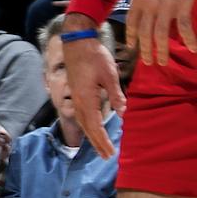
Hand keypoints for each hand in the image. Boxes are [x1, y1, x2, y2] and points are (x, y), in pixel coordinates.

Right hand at [61, 32, 125, 156]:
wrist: (77, 40)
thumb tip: (123, 112)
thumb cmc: (94, 56)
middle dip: (96, 142)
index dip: (102, 140)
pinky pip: (80, 113)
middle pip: (86, 126)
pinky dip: (87, 125)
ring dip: (91, 135)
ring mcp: (75, 95)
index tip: (111, 153)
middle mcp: (78, 99)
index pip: (94, 125)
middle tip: (106, 157)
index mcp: (86, 97)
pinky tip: (91, 127)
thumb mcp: (109, 74)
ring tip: (99, 148)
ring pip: (82, 120)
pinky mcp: (75, 90)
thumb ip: (115, 94)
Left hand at [128, 0, 196, 66]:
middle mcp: (149, 4)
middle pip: (144, 32)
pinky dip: (189, 40)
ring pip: (160, 34)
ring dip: (161, 51)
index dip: (131, 36)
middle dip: (145, 49)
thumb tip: (142, 6)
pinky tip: (193, 49)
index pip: (131, 22)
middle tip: (147, 62)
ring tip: (162, 62)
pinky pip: (184, 28)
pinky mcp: (182, 5)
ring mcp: (166, 6)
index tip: (131, 47)